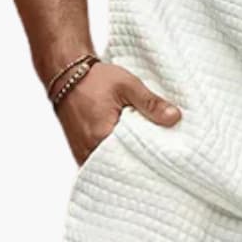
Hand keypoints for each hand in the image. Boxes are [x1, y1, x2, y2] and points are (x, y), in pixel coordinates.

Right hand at [55, 62, 181, 165]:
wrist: (67, 74)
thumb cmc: (94, 79)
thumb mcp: (128, 86)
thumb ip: (151, 103)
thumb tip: (174, 117)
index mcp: (101, 136)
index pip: (131, 160)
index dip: (149, 161)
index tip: (166, 159)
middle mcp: (88, 149)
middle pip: (121, 166)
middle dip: (140, 164)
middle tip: (160, 160)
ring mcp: (83, 152)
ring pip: (110, 166)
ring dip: (126, 162)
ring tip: (146, 157)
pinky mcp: (81, 150)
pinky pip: (100, 162)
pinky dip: (114, 158)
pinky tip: (129, 152)